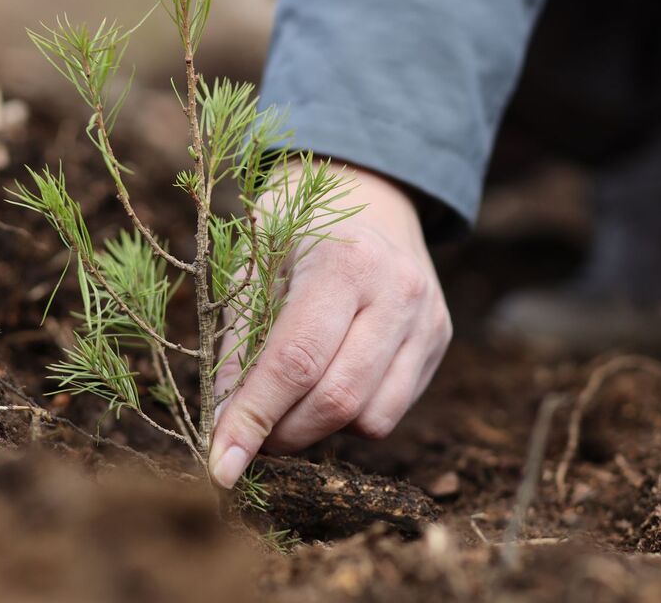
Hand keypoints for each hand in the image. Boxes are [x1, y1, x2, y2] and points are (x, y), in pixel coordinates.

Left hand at [209, 163, 452, 488]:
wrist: (369, 195)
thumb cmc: (299, 228)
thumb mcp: (256, 265)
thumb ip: (240, 342)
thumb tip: (225, 424)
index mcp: (345, 261)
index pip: (296, 361)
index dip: (254, 418)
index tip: (221, 465)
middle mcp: (397, 291)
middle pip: (337, 399)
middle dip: (283, 433)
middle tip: (249, 433)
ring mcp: (427, 317)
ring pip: (371, 417)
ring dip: (319, 429)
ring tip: (291, 402)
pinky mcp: (440, 337)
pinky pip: (393, 408)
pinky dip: (353, 415)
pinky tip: (332, 382)